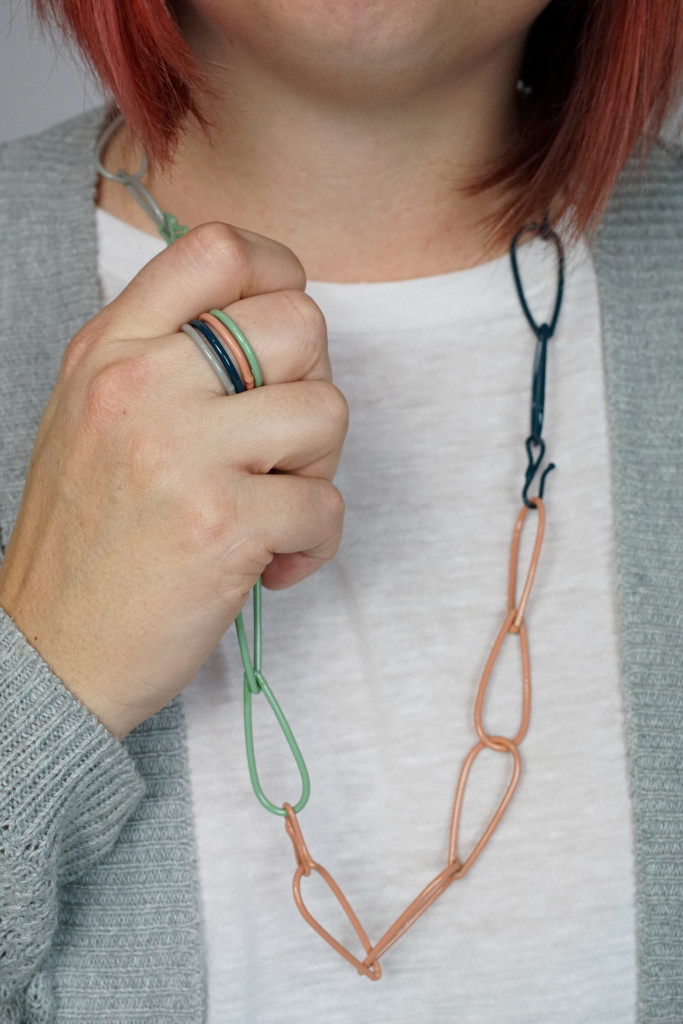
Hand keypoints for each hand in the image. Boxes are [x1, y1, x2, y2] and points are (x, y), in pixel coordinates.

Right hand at [0, 223, 346, 738]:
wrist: (52, 651)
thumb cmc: (88, 537)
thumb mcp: (95, 416)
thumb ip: (167, 356)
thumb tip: (274, 323)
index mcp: (111, 348)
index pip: (220, 250)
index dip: (280, 275)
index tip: (285, 337)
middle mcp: (142, 383)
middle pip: (301, 323)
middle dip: (314, 386)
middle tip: (281, 446)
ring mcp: (181, 451)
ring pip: (328, 409)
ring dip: (319, 468)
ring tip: (275, 508)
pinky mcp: (222, 524)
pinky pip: (327, 504)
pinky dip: (317, 542)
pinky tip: (272, 565)